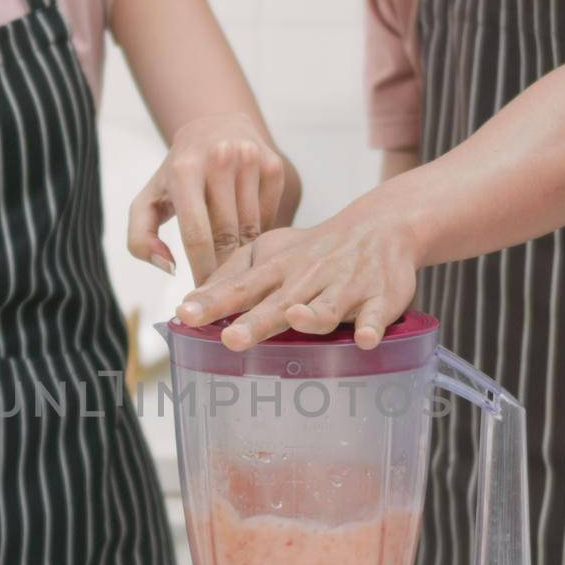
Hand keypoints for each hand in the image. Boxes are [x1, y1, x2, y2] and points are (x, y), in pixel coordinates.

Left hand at [128, 113, 289, 283]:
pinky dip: (259, 235)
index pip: (197, 236)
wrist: (214, 125)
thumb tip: (169, 268)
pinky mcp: (274, 165)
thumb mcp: (148, 200)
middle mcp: (219, 158)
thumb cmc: (177, 174)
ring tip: (236, 273)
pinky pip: (270, 217)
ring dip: (244, 256)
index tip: (203, 294)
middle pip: (227, 235)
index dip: (201, 272)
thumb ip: (140, 239)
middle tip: (221, 292)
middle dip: (224, 269)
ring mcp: (250, 159)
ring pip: (252, 230)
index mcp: (184, 170)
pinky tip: (248, 241)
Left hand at [174, 208, 422, 351]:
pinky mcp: (380, 297)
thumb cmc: (314, 249)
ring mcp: (345, 287)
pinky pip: (376, 315)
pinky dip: (370, 327)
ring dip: (312, 316)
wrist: (380, 225)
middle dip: (256, 322)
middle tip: (230, 339)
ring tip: (296, 319)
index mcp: (278, 269)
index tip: (185, 315)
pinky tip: (364, 339)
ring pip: (327, 307)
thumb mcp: (269, 252)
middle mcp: (308, 278)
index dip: (213, 302)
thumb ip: (232, 278)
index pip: (240, 287)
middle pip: (279, 303)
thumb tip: (190, 304)